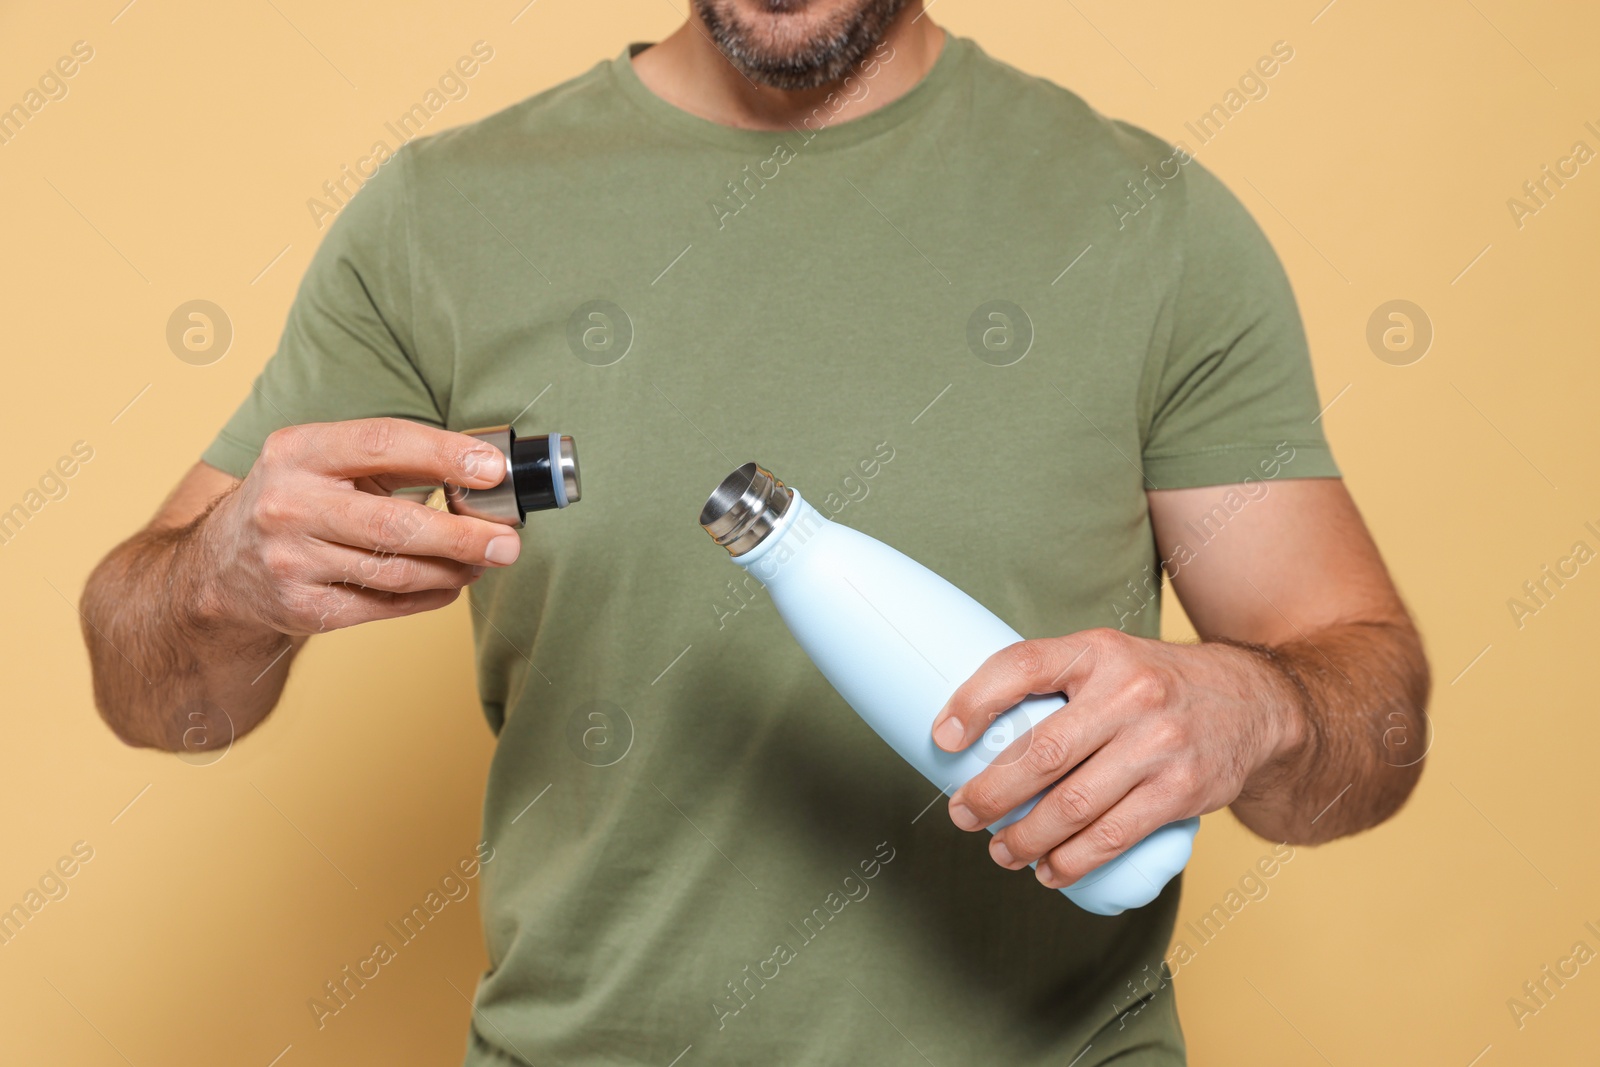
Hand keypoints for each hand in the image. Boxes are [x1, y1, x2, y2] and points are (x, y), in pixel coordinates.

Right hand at [195, 418, 522, 635]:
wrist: (219, 569)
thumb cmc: (297, 501)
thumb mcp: (326, 462)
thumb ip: (395, 461)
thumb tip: (483, 474)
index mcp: (298, 451)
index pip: (382, 443)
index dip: (444, 455)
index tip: (494, 470)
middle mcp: (287, 504)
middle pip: (395, 524)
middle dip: (464, 536)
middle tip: (509, 541)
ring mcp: (290, 560)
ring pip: (396, 571)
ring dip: (454, 569)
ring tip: (484, 560)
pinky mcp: (301, 608)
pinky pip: (384, 606)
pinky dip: (428, 596)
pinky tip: (451, 584)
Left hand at [930, 628, 1303, 888]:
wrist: (1256, 703)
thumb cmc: (1157, 684)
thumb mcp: (1110, 659)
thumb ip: (1055, 683)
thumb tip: (974, 729)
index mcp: (1098, 652)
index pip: (1022, 666)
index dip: (974, 701)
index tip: (942, 737)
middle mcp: (1130, 692)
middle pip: (1042, 752)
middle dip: (990, 794)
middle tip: (962, 815)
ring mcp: (1159, 743)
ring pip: (1074, 806)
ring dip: (1025, 838)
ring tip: (1002, 852)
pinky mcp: (1182, 790)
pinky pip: (1113, 836)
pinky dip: (1072, 862)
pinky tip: (1049, 870)